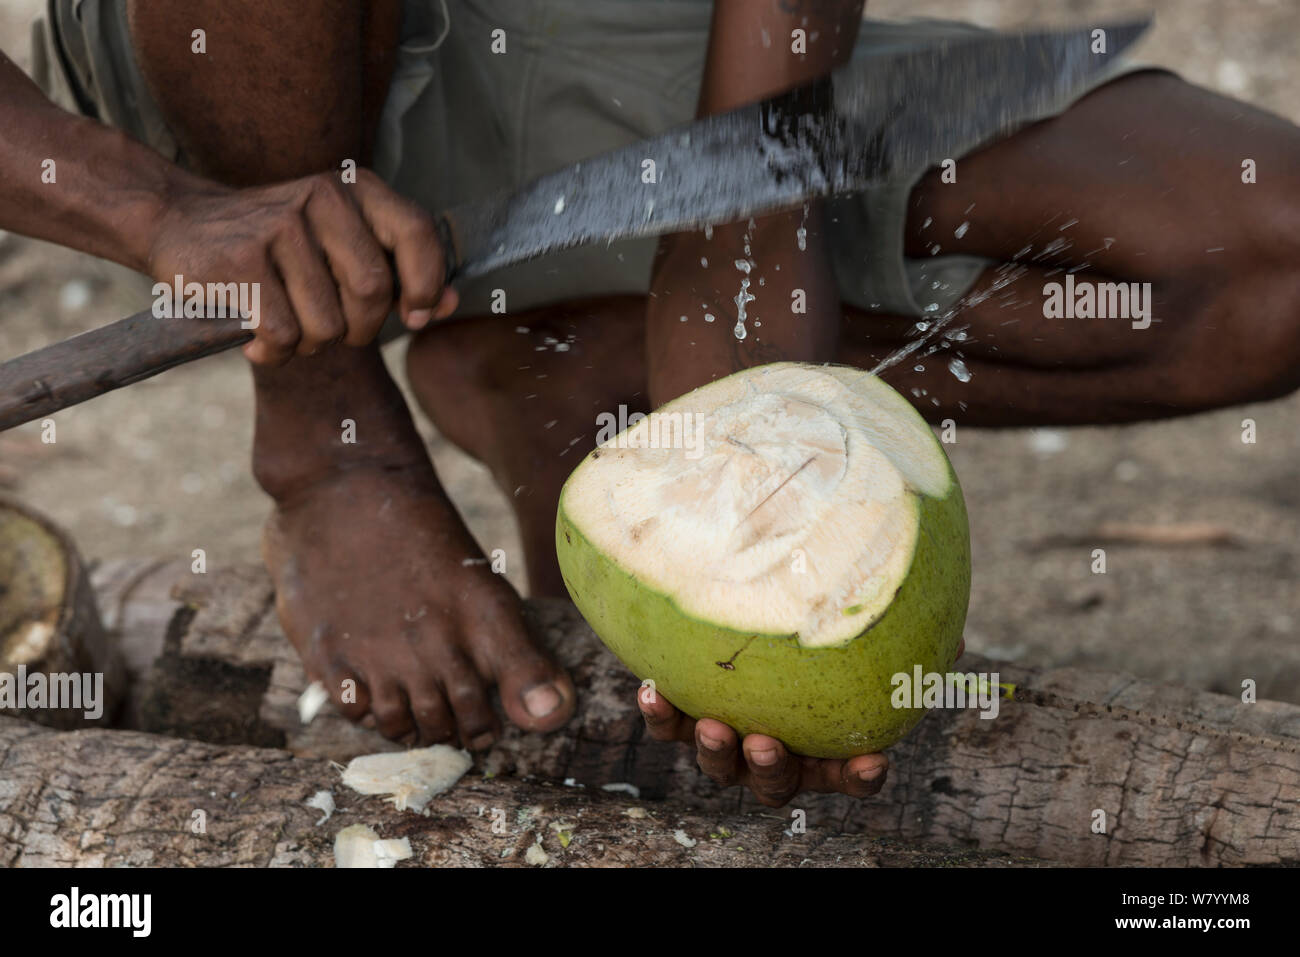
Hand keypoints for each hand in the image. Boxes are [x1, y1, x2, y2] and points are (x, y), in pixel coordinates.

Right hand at [147, 167, 457, 363]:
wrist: (176, 222)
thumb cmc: (275, 245)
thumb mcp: (340, 241)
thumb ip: (398, 269)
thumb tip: (452, 305)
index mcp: (354, 188)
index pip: (418, 234)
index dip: (427, 285)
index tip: (416, 316)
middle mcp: (321, 197)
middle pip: (373, 290)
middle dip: (362, 329)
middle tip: (337, 332)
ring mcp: (278, 226)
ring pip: (328, 322)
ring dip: (311, 344)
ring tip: (289, 329)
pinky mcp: (239, 260)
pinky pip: (284, 333)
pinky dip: (275, 352)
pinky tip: (257, 341)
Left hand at [638, 635, 967, 806]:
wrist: (735, 612)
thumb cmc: (813, 631)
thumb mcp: (854, 634)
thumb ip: (896, 638)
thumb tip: (954, 637)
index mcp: (822, 744)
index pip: (850, 773)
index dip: (859, 777)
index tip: (873, 763)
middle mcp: (775, 749)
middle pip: (776, 780)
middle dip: (771, 770)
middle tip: (767, 745)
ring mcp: (727, 738)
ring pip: (720, 764)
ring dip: (714, 752)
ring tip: (711, 726)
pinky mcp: (682, 715)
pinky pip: (668, 726)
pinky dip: (661, 714)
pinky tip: (653, 690)